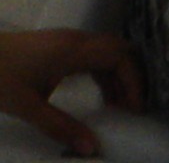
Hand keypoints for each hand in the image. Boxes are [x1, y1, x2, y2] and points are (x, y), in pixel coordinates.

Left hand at [0, 29, 143, 155]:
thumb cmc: (0, 78)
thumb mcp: (29, 107)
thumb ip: (61, 127)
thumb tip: (91, 148)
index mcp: (74, 50)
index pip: (120, 57)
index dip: (134, 81)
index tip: (135, 108)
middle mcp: (77, 40)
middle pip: (120, 50)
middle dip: (131, 77)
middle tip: (131, 106)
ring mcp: (68, 40)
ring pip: (107, 52)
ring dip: (116, 76)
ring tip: (116, 106)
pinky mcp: (60, 45)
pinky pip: (93, 55)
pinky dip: (102, 73)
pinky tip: (97, 94)